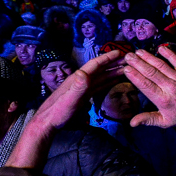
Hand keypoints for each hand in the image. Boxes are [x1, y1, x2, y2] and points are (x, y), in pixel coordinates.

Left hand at [7, 50, 123, 168]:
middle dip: (113, 63)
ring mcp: (82, 88)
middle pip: (100, 69)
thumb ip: (77, 86)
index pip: (95, 65)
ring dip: (112, 72)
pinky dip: (108, 82)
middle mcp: (81, 80)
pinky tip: (114, 81)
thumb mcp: (69, 99)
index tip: (119, 52)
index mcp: (78, 78)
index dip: (107, 58)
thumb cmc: (58, 111)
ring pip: (101, 77)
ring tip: (125, 69)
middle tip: (127, 59)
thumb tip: (83, 72)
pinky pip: (99, 85)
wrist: (48, 122)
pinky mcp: (83, 95)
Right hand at [124, 47, 175, 144]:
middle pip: (151, 72)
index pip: (145, 85)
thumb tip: (131, 123)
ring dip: (148, 57)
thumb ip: (147, 119)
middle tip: (127, 56)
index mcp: (162, 100)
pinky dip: (169, 53)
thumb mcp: (164, 122)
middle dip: (137, 63)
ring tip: (137, 52)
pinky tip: (159, 48)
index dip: (134, 76)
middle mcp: (170, 87)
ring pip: (161, 65)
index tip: (125, 69)